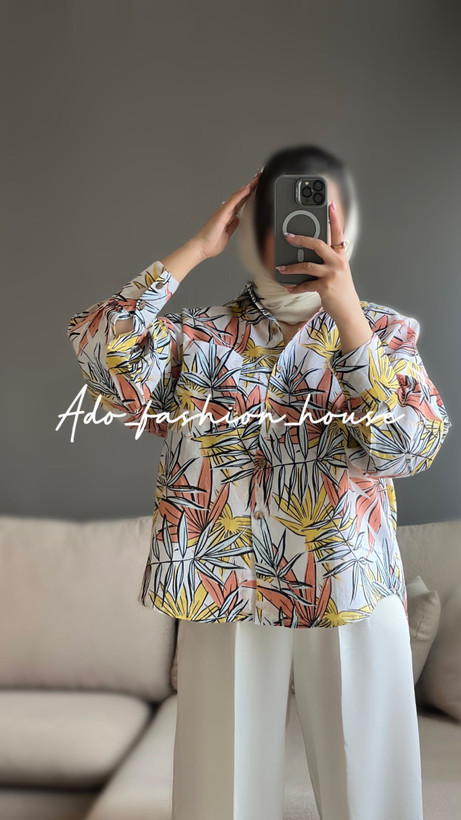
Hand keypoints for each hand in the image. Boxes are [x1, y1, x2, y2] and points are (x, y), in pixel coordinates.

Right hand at [192, 169, 262, 259]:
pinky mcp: (222, 213)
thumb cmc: (211, 243)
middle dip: (249, 188)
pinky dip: (240, 194)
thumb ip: (232, 226)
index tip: (255, 189)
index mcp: (227, 217)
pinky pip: (233, 201)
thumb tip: (237, 219)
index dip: (248, 196)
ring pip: (237, 196)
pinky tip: (247, 189)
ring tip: (255, 180)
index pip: (240, 203)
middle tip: (257, 179)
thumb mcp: (227, 234)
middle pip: (239, 197)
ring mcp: (223, 211)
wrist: (202, 247)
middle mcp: (225, 212)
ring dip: (246, 188)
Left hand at [275, 200, 372, 352]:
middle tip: (288, 236)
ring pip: (307, 265)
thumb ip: (328, 260)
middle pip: (318, 244)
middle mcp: (337, 262)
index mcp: (341, 255)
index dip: (334, 218)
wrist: (349, 310)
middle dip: (301, 239)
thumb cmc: (341, 290)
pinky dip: (295, 287)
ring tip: (281, 267)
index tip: (329, 204)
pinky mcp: (325, 287)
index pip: (338, 233)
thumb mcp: (339, 271)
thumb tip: (308, 253)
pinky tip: (288, 287)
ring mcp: (331, 274)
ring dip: (291, 267)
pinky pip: (305, 285)